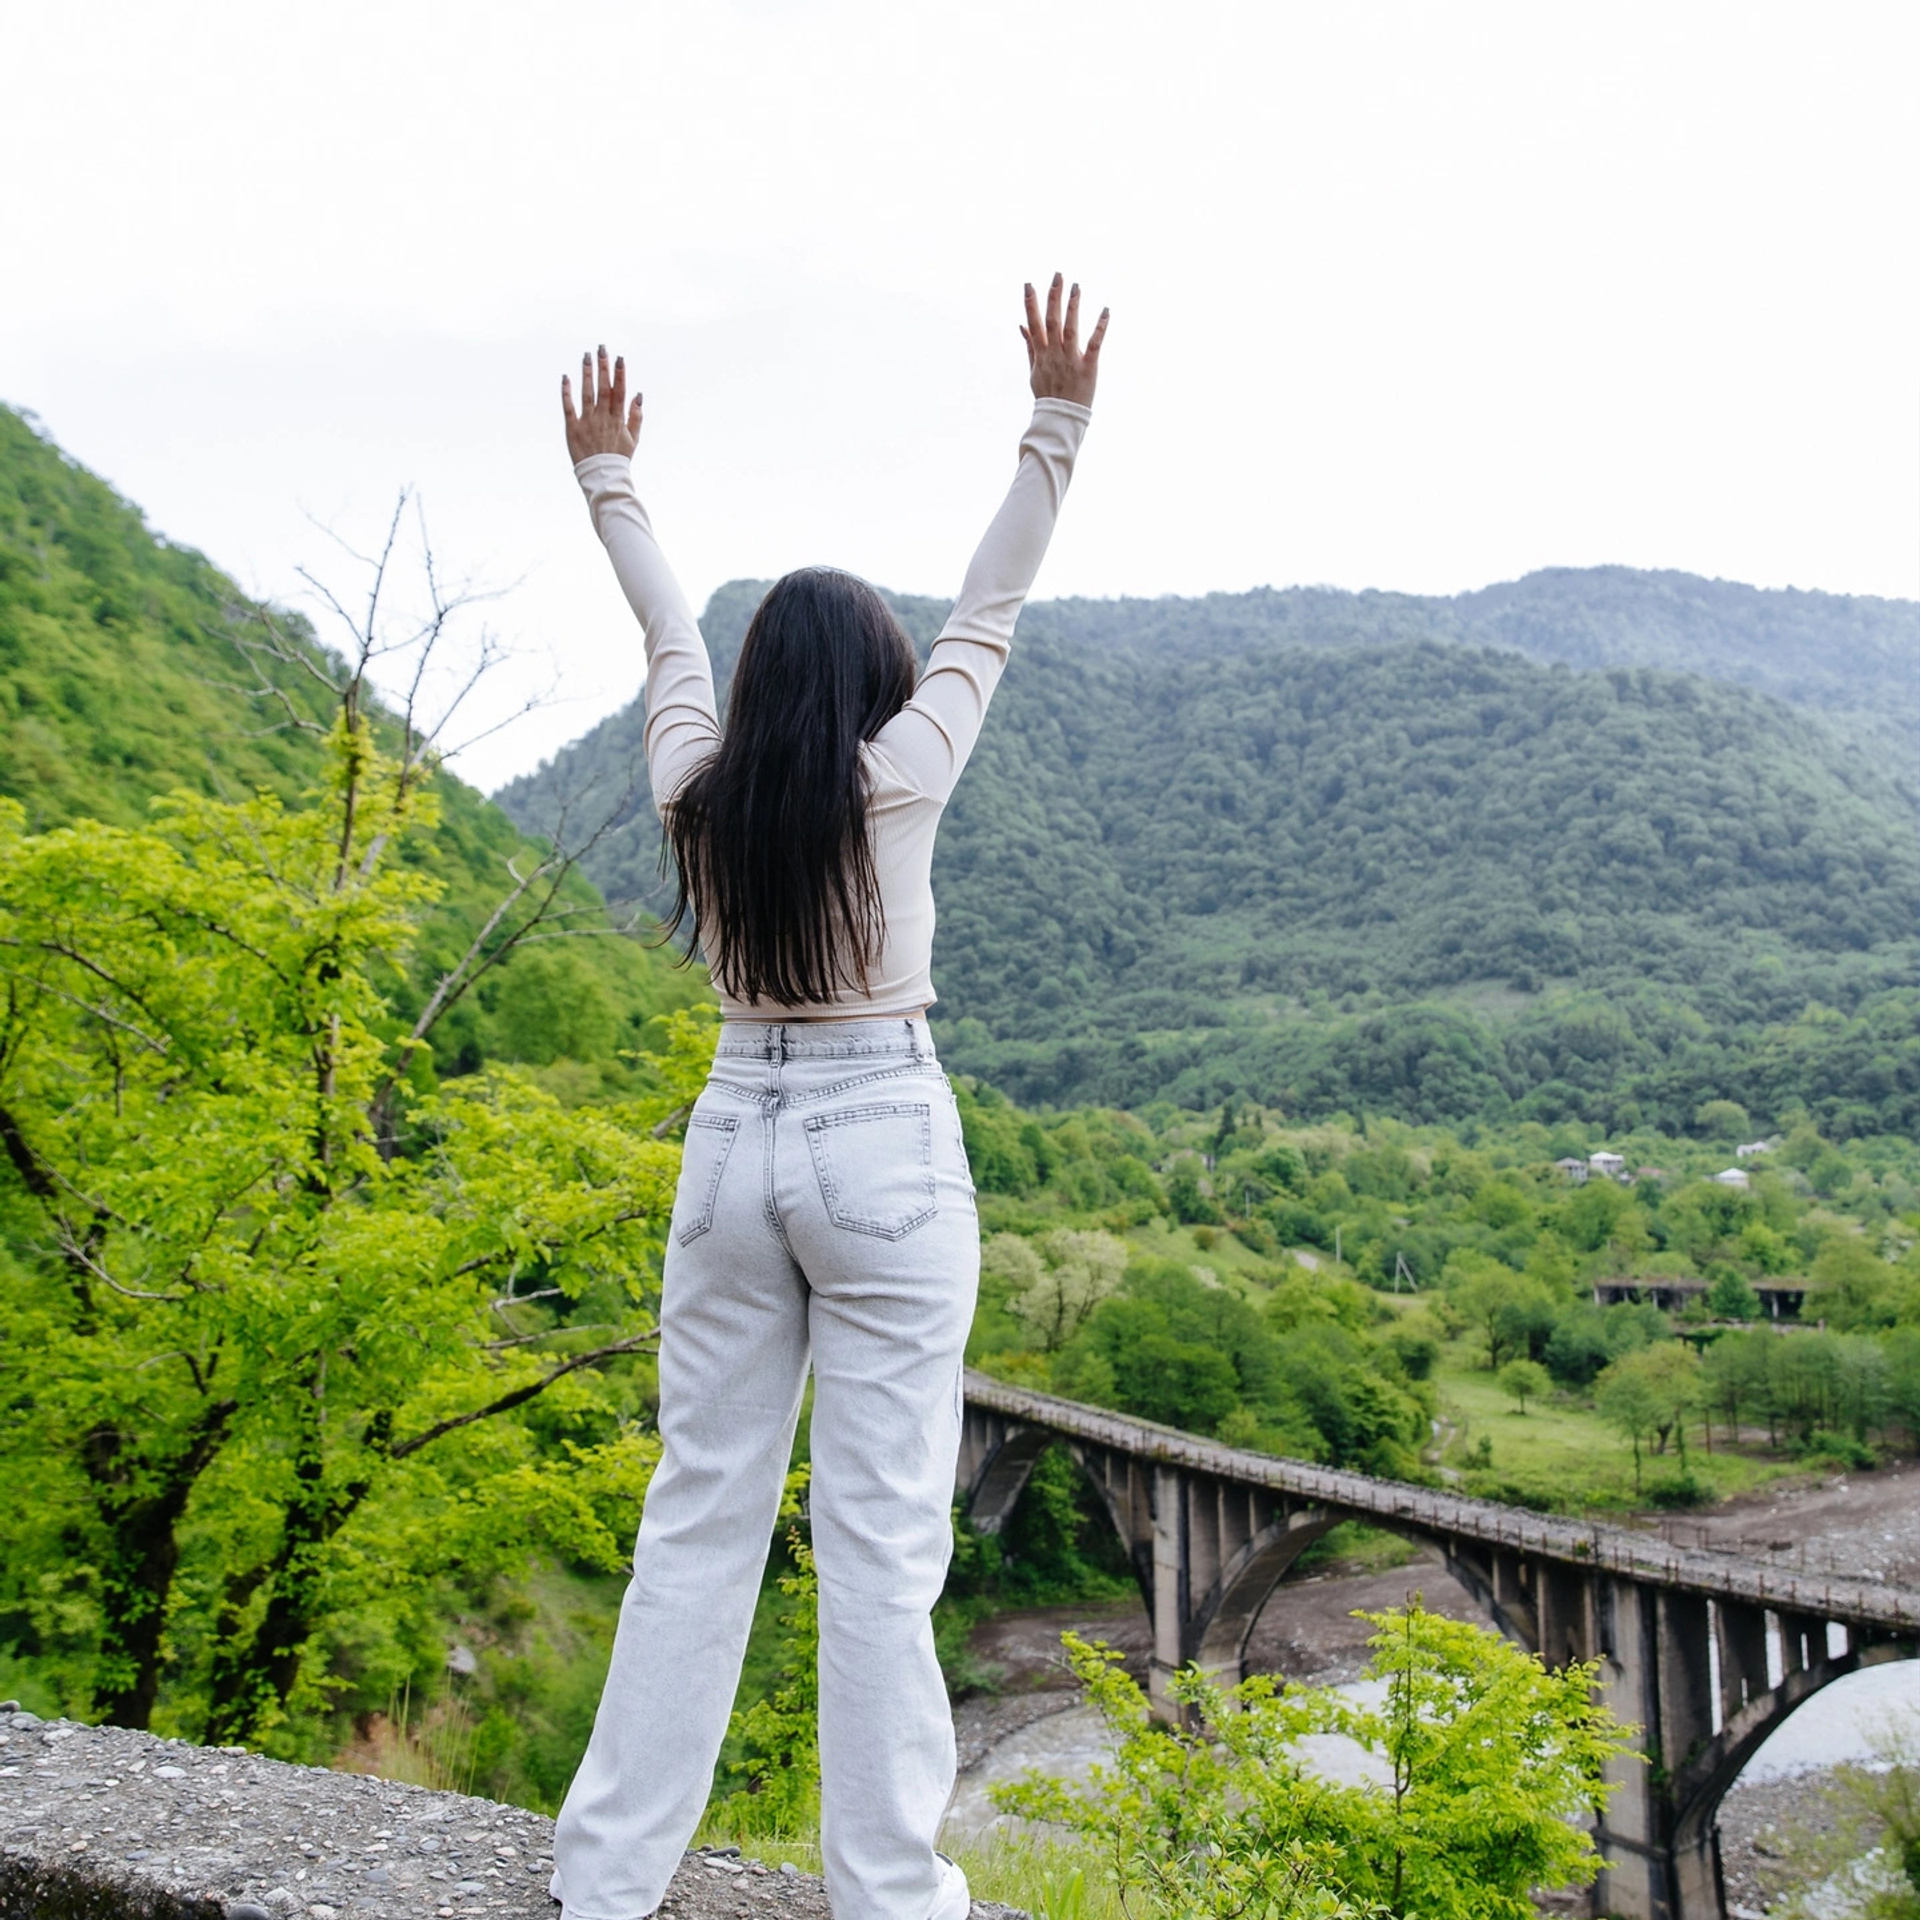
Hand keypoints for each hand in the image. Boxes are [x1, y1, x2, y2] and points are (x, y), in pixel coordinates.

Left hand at [561, 345, 642, 462]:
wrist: (603, 477)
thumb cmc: (618, 458)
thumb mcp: (633, 439)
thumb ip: (636, 417)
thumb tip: (638, 395)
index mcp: (617, 419)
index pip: (619, 392)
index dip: (619, 374)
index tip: (618, 358)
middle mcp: (602, 418)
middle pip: (603, 388)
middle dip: (603, 367)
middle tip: (601, 348)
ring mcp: (587, 422)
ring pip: (587, 393)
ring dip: (586, 373)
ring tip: (586, 356)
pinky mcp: (572, 428)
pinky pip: (568, 407)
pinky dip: (566, 392)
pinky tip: (566, 377)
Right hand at [1021, 274, 1107, 407]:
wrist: (1060, 418)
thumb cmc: (1048, 393)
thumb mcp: (1034, 370)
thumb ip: (1030, 346)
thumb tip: (1022, 325)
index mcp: (1041, 354)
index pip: (1034, 324)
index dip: (1030, 304)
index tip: (1029, 284)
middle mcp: (1054, 354)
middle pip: (1052, 321)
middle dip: (1054, 297)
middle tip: (1058, 275)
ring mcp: (1070, 360)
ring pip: (1071, 329)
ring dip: (1073, 307)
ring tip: (1076, 286)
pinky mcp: (1088, 367)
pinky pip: (1095, 345)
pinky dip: (1100, 327)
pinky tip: (1105, 310)